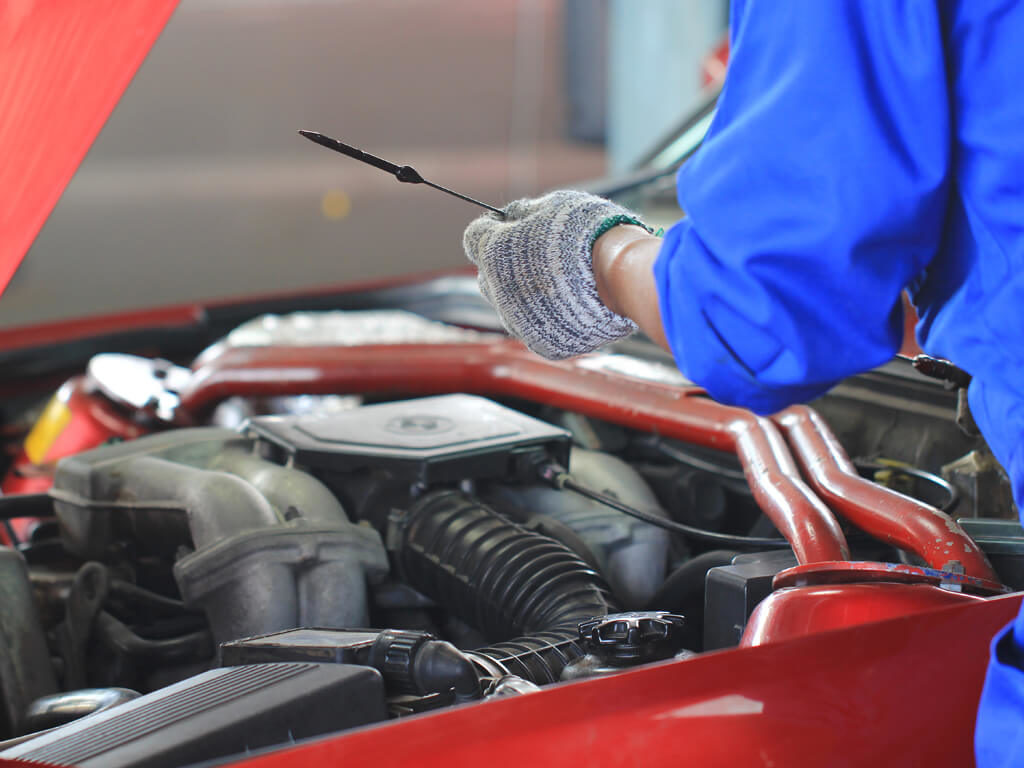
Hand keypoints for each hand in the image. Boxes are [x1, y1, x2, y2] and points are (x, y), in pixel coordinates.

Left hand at [463, 190, 647, 359]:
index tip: (510, 226)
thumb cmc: (589, 233)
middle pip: (488, 276)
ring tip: (558, 280)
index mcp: (493, 252)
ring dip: (524, 294)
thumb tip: (511, 216)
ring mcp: (520, 322)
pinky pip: (535, 329)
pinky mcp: (544, 344)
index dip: (493, 228)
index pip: (474, 237)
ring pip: (509, 307)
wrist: (623, 275)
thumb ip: (524, 212)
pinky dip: (547, 318)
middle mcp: (498, 292)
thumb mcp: (553, 204)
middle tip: (537, 254)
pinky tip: (569, 303)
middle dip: (505, 265)